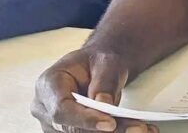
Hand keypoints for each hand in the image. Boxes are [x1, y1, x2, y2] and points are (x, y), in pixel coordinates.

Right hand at [31, 48, 156, 132]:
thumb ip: (104, 81)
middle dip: (107, 131)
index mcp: (48, 84)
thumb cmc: (97, 62)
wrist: (97, 69)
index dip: (85, 119)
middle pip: (72, 128)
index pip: (61, 109)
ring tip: (143, 128)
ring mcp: (53, 126)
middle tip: (139, 128)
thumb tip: (104, 105)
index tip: (110, 123)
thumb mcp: (106, 62)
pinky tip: (135, 129)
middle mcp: (44, 109)